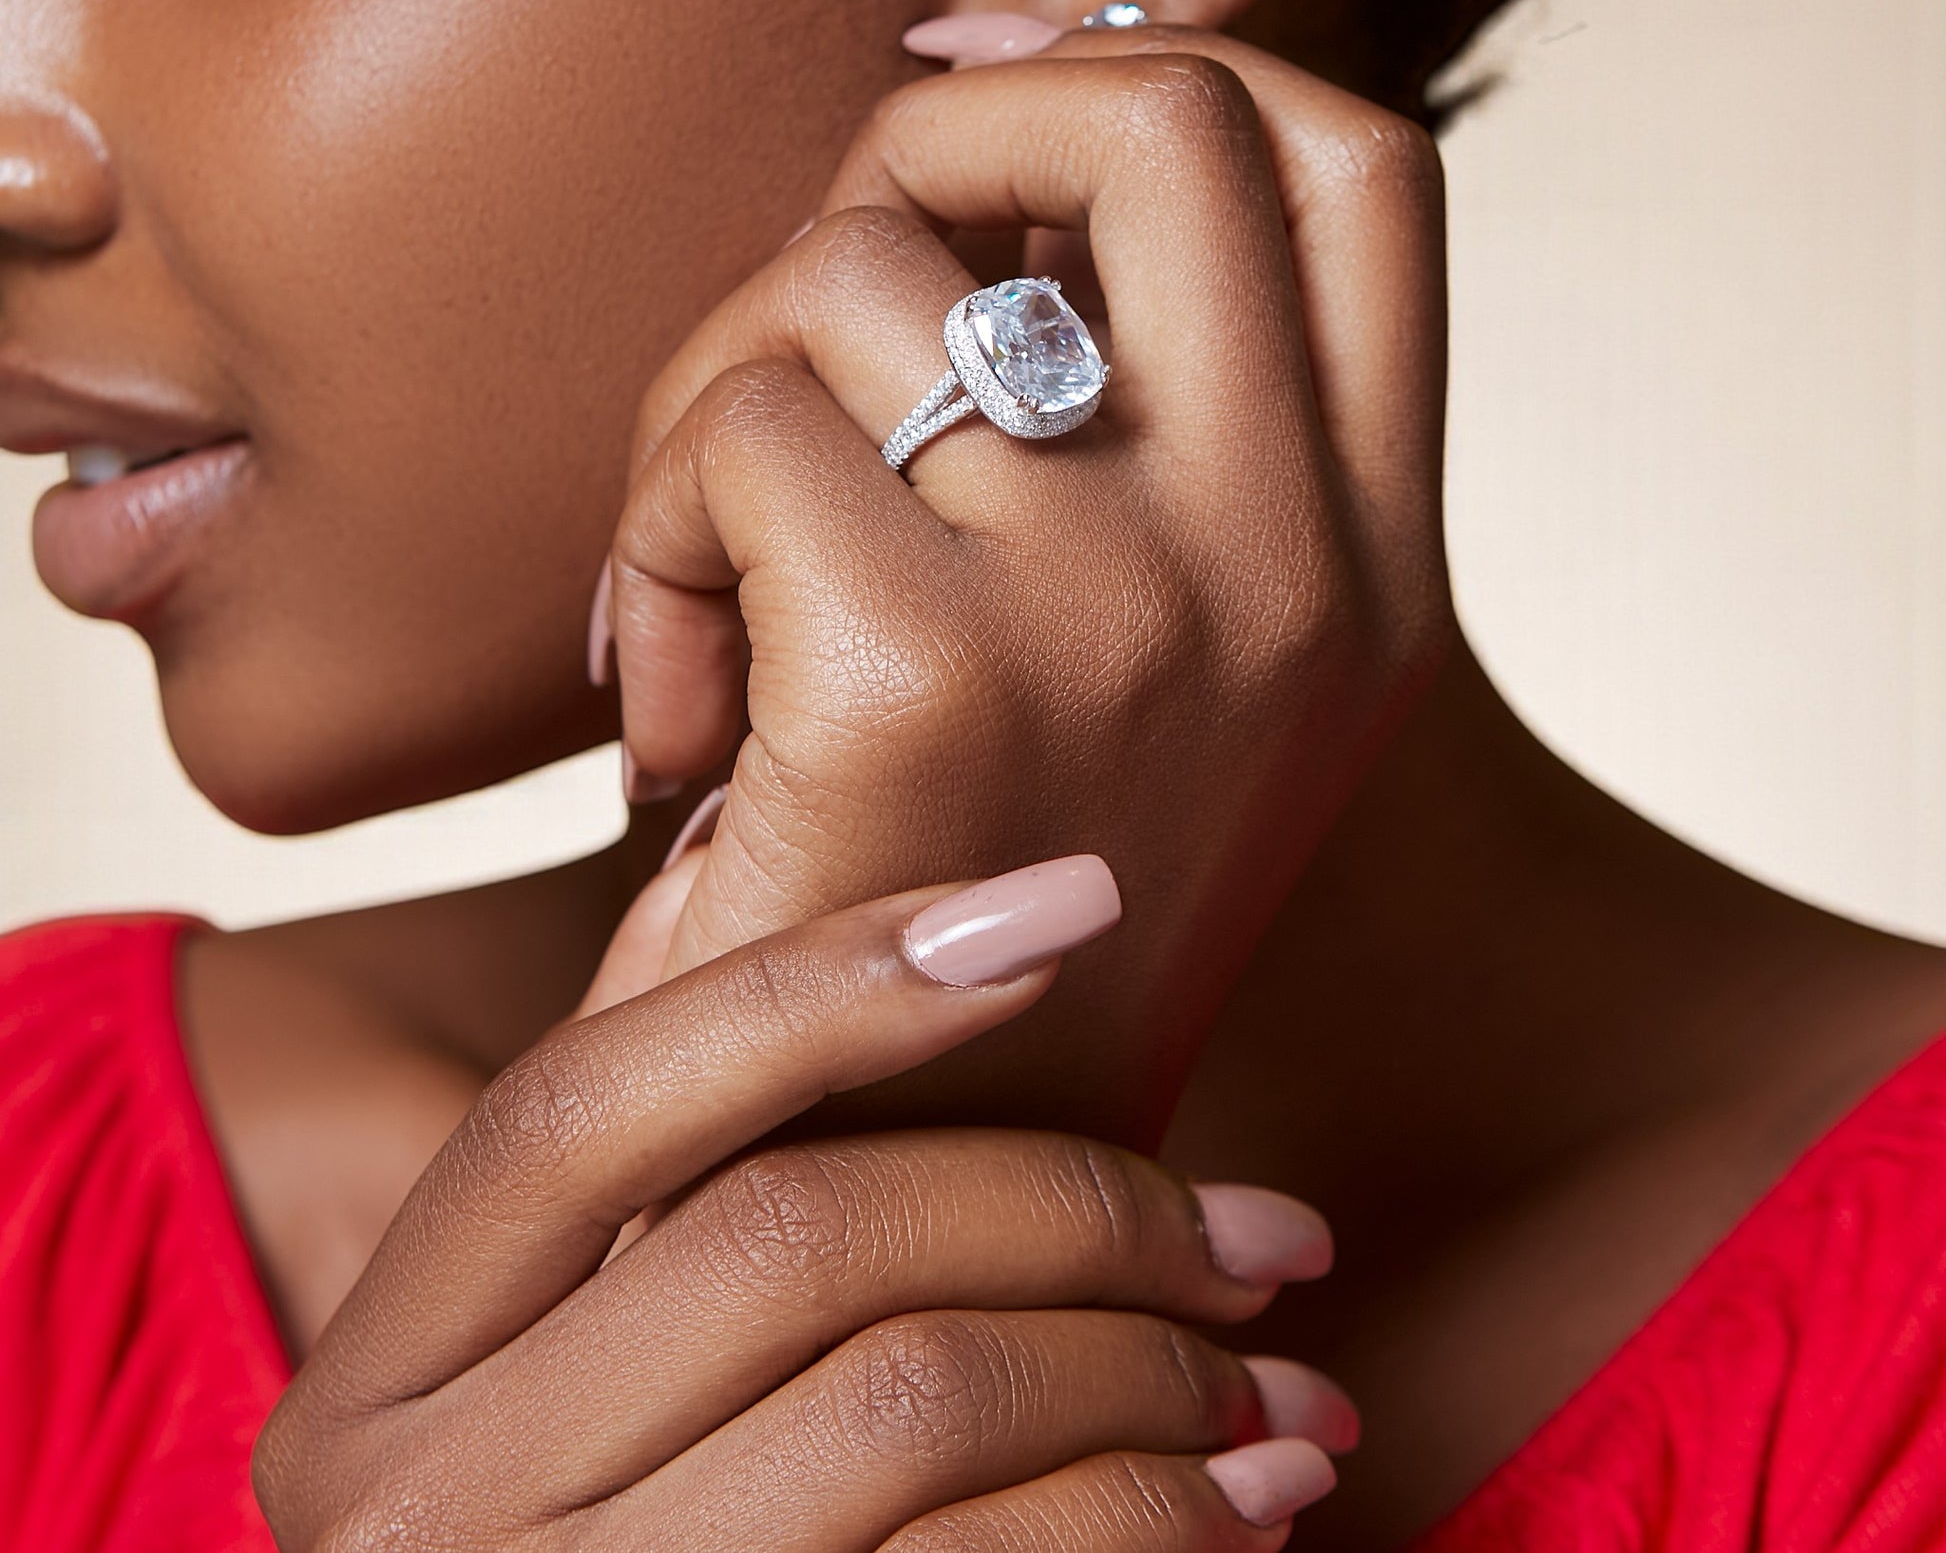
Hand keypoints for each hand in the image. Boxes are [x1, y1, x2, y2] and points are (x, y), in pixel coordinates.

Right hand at [256, 858, 1354, 1550]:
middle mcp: (427, 1504)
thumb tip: (726, 842)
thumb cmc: (594, 1538)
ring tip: (1285, 1381)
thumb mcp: (542, 1354)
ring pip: (913, 1399)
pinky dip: (1149, 1524)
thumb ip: (625, 1124)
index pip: (590, 1100)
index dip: (823, 980)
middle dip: (1076, 1206)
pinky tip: (1242, 1502)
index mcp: (385, 1363)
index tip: (1068, 901)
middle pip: (796, 1235)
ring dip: (1150, 1375)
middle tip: (1268, 1236)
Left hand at [597, 26, 1449, 1142]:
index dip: (1174, 73)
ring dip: (720, 384)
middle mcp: (1297, 568)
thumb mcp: (1136, 667)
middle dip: (941, 132)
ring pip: (866, 267)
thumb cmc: (974, 914)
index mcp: (1370, 558)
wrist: (893, 1208)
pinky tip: (668, 698)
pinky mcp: (933, 674)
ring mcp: (1138, 611)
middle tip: (827, 287)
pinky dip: (651, 526)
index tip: (984, 103)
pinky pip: (738, 428)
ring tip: (706, 579)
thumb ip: (1118, 424)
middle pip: (1161, 128)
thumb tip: (979, 147)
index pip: (1366, 178)